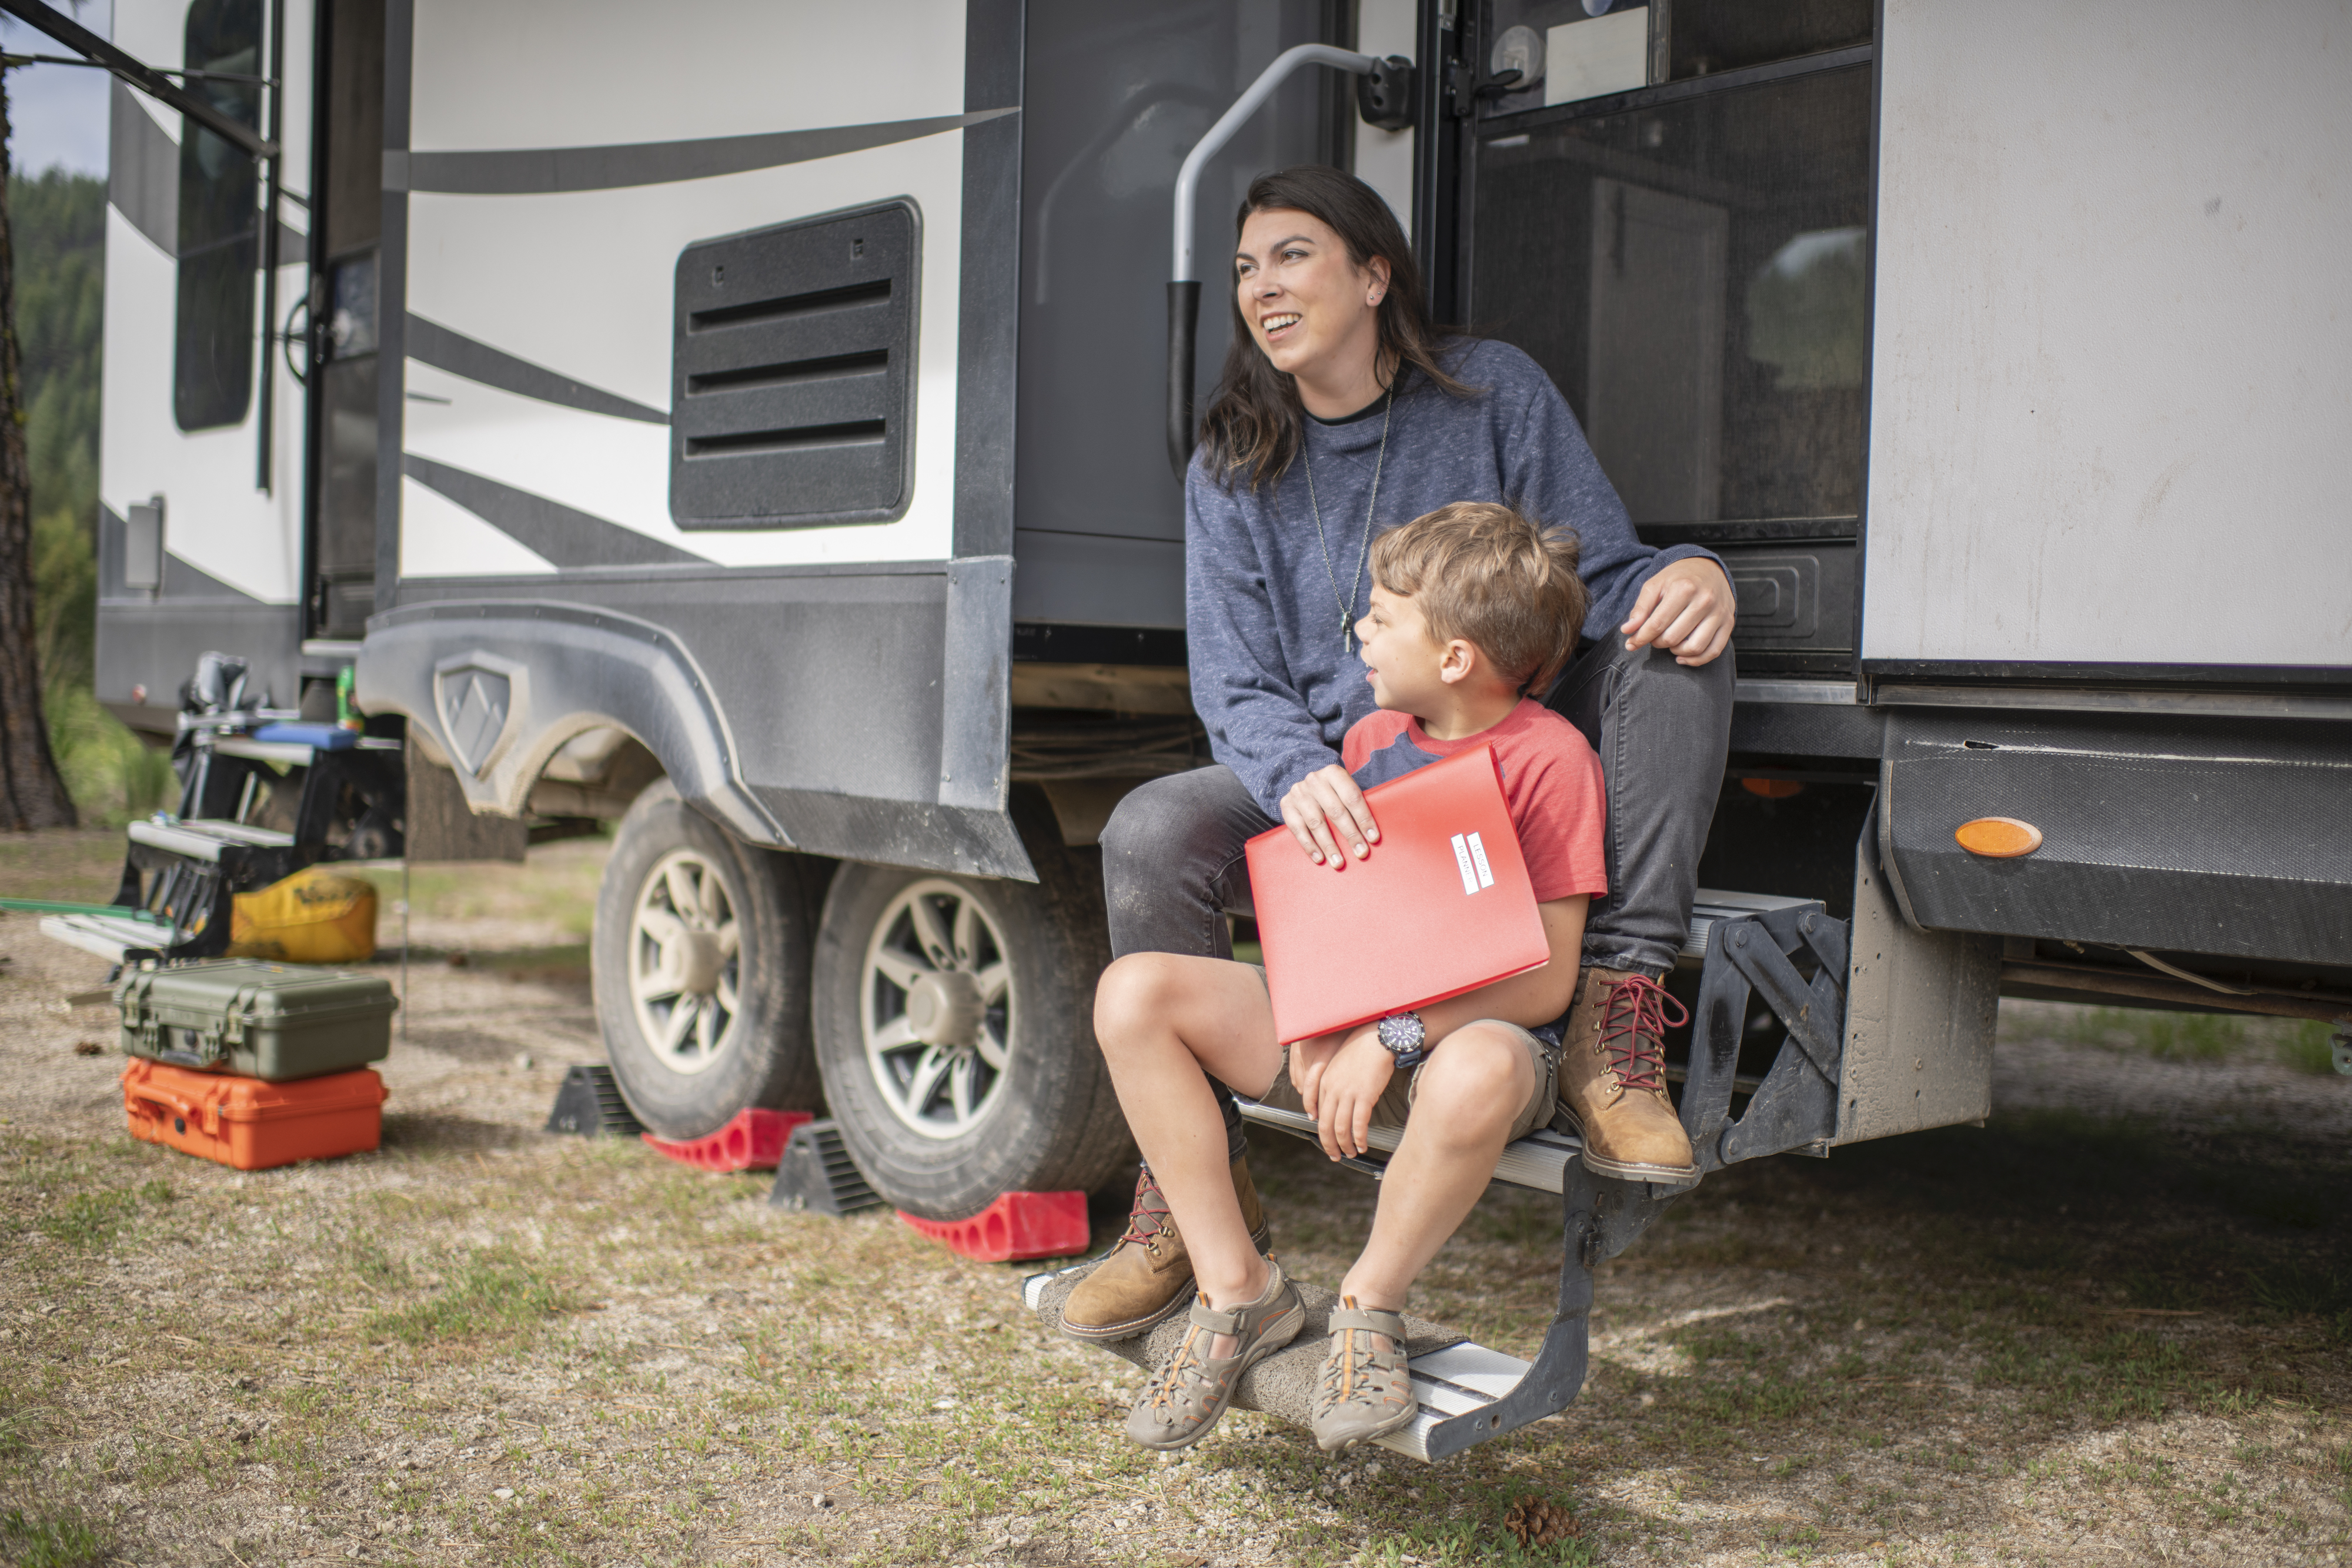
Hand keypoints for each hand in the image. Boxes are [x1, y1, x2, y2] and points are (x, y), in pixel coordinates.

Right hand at [1279, 763, 1379, 867]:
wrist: (1304, 785)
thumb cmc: (1331, 792)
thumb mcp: (1343, 789)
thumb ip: (1355, 805)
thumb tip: (1370, 834)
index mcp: (1334, 773)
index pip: (1352, 797)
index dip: (1364, 819)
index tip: (1373, 838)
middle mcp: (1315, 780)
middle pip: (1336, 812)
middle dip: (1350, 835)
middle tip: (1360, 852)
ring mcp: (1299, 793)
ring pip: (1317, 823)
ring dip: (1329, 845)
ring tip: (1339, 862)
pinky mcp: (1286, 805)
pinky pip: (1298, 829)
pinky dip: (1310, 846)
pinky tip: (1319, 858)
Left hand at [1293, 1024, 1391, 1159]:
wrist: (1377, 1038)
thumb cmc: (1362, 1049)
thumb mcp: (1340, 1064)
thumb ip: (1333, 1082)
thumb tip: (1335, 1102)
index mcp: (1324, 1081)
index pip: (1318, 1113)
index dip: (1322, 1131)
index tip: (1327, 1140)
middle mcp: (1332, 1089)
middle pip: (1325, 1125)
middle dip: (1329, 1144)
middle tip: (1335, 1155)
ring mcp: (1347, 1093)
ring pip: (1341, 1129)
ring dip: (1346, 1145)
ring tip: (1352, 1153)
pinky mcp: (1364, 1096)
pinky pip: (1358, 1125)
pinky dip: (1359, 1139)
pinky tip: (1363, 1145)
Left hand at [1622, 557, 1735, 666]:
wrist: (1708, 568)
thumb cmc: (1678, 578)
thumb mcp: (1655, 585)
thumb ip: (1640, 608)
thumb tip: (1626, 631)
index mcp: (1684, 588)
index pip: (1657, 624)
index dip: (1640, 638)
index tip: (1631, 643)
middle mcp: (1704, 600)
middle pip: (1673, 638)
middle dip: (1657, 642)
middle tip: (1653, 636)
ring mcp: (1719, 613)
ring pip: (1693, 648)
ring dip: (1675, 651)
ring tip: (1668, 642)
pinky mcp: (1728, 623)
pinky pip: (1713, 651)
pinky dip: (1695, 660)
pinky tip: (1681, 656)